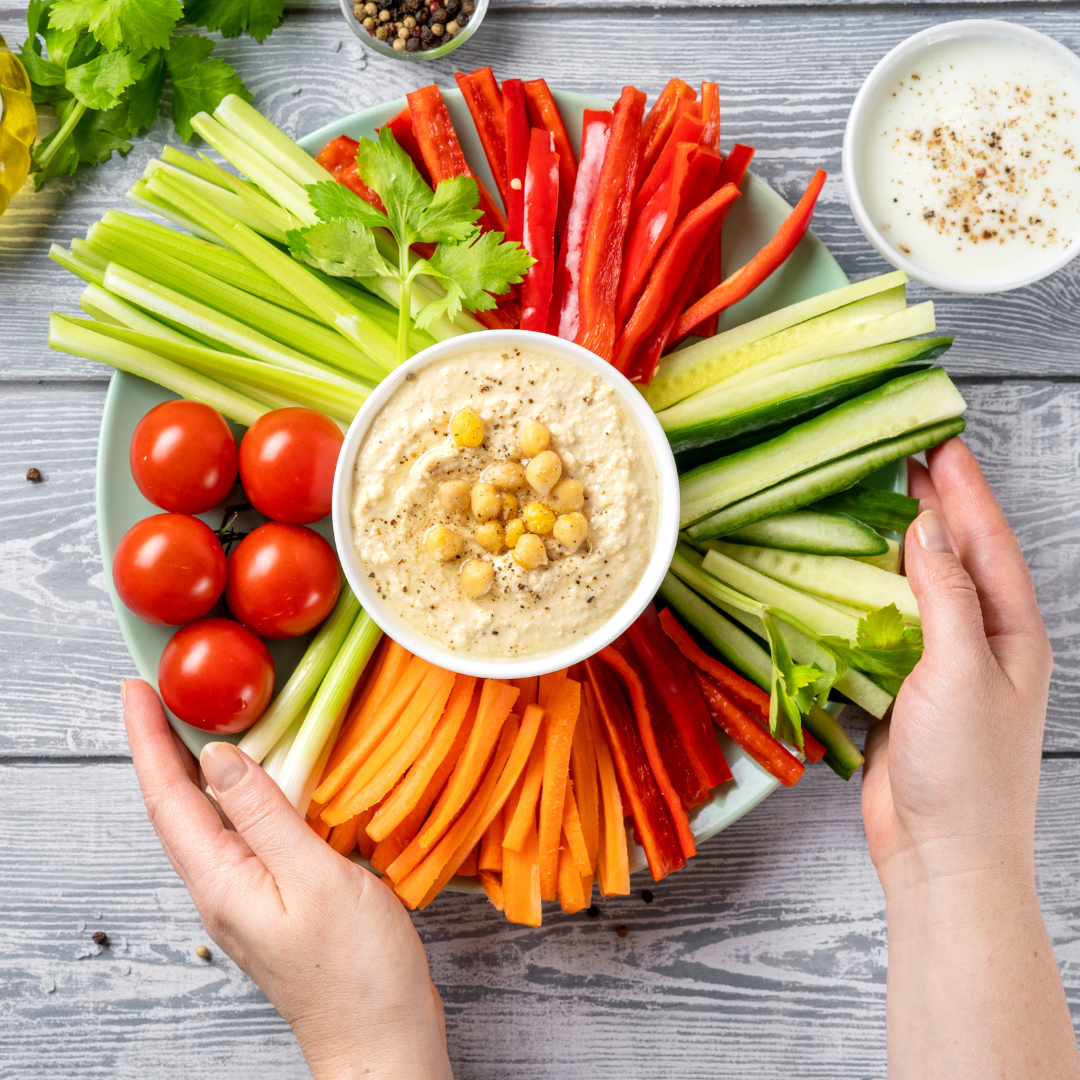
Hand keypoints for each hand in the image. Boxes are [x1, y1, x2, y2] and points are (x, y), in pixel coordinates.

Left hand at [122, 679, 452, 1079]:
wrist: (381, 1037)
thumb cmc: (355, 969)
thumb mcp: (314, 879)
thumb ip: (266, 816)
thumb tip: (219, 758)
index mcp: (222, 880)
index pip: (169, 797)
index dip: (148, 739)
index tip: (136, 689)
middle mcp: (224, 886)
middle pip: (179, 805)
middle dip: (161, 746)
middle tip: (161, 693)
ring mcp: (249, 895)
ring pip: (210, 818)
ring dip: (196, 767)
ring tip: (199, 722)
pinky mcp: (277, 898)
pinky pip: (244, 832)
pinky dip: (240, 792)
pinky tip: (261, 780)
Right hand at [862, 436, 1052, 885]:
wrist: (941, 854)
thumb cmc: (965, 772)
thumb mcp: (960, 671)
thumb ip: (946, 596)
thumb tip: (929, 532)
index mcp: (1010, 633)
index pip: (987, 543)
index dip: (965, 489)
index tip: (940, 442)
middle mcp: (981, 641)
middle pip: (960, 557)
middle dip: (940, 505)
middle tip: (910, 456)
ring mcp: (943, 666)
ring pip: (922, 588)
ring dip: (903, 545)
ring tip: (880, 504)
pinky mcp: (906, 689)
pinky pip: (888, 626)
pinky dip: (870, 594)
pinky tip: (852, 578)